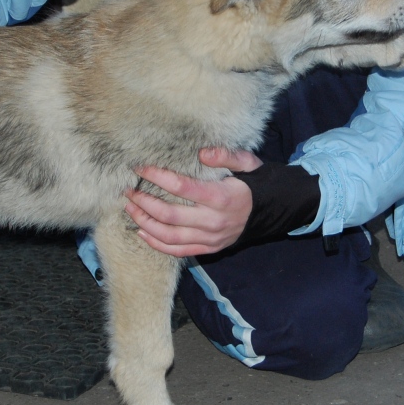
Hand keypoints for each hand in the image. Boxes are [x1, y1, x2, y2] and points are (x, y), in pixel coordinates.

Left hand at [124, 147, 262, 257]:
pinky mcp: (210, 248)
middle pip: (169, 215)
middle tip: (128, 191)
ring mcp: (211, 238)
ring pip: (169, 236)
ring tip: (130, 209)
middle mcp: (213, 221)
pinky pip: (179, 251)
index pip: (181, 187)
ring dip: (145, 223)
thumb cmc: (255, 183)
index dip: (157, 176)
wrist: (274, 211)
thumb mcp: (247, 163)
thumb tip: (202, 153)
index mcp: (221, 197)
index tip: (141, 168)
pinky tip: (142, 233)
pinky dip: (157, 244)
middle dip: (144, 202)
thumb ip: (225, 156)